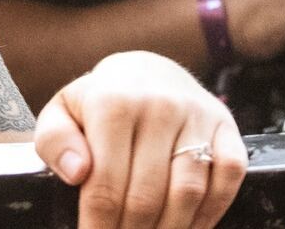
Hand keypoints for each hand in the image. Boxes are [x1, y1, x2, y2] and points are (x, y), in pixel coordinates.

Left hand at [35, 51, 245, 228]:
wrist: (148, 72)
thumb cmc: (101, 102)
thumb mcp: (63, 111)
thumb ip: (56, 141)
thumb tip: (76, 173)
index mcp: (113, 102)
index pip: (104, 185)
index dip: (98, 225)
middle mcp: (159, 105)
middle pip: (146, 197)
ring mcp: (197, 115)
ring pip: (188, 193)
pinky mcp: (226, 126)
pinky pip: (228, 178)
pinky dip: (211, 212)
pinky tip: (189, 225)